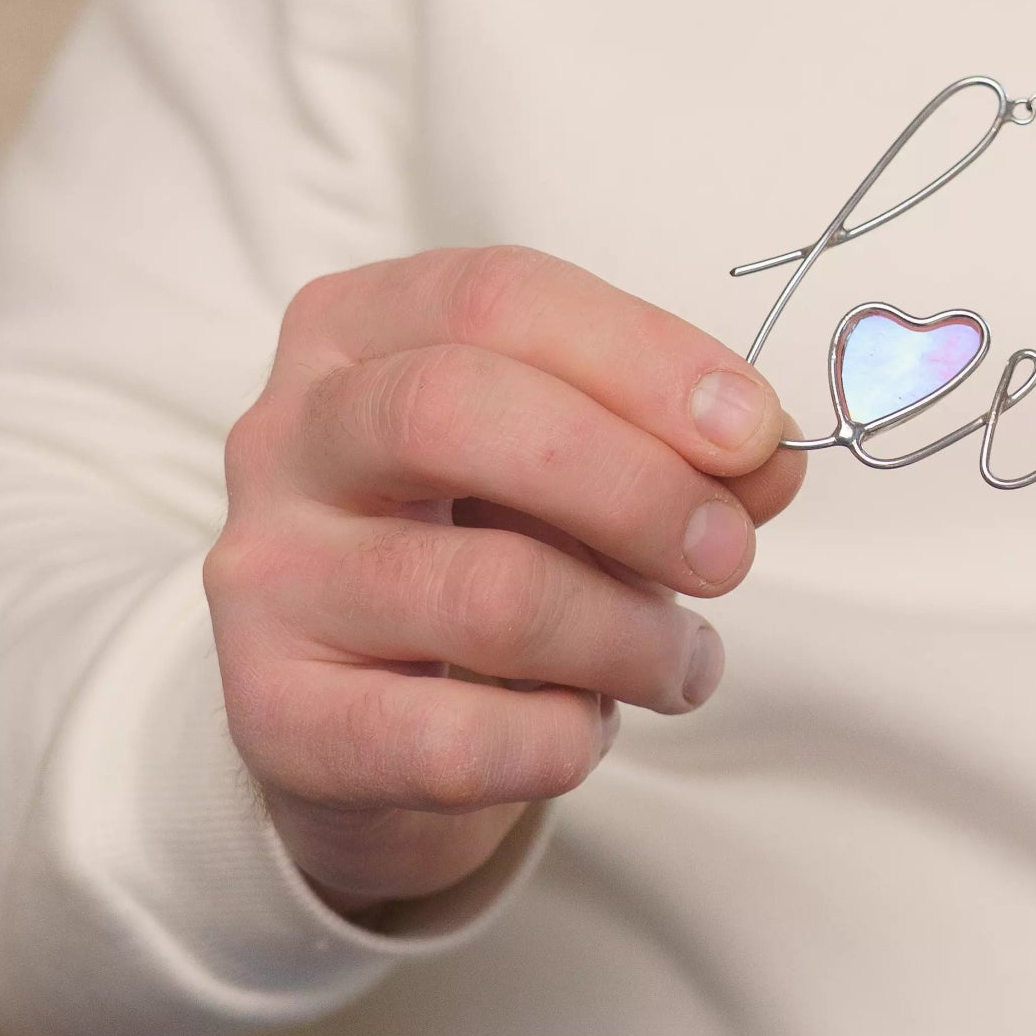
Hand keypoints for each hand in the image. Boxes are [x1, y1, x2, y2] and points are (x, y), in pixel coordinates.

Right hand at [204, 246, 801, 914]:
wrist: (369, 714)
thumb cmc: (490, 541)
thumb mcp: (587, 462)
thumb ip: (684, 447)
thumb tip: (769, 458)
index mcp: (359, 326)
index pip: (498, 297)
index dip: (645, 357)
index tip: (753, 430)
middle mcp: (288, 434)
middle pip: (457, 410)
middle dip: (632, 485)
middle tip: (727, 554)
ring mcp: (266, 577)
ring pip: (483, 591)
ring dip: (630, 636)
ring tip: (684, 662)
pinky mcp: (276, 718)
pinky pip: (455, 736)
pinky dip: (563, 738)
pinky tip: (587, 726)